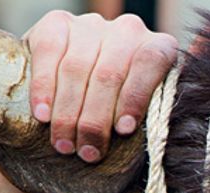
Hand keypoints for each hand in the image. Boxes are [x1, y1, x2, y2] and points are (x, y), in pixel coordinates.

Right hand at [24, 11, 177, 162]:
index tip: (123, 130)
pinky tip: (43, 115)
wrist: (88, 83)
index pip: (149, 63)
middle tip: (88, 153)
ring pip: (77, 68)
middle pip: (109, 75)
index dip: (135, 98)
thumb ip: (159, 119)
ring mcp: (92, 25)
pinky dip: (44, 88)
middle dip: (96, 120)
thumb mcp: (152, 114)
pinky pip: (49, 53)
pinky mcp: (58, 22)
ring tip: (65, 145)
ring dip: (69, 113)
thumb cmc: (127, 111)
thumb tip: (165, 151)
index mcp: (160, 48)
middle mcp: (128, 31)